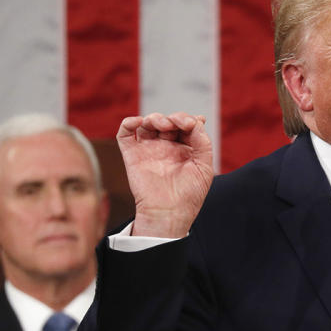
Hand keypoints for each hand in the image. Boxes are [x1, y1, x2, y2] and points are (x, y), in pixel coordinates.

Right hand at [116, 112, 214, 237]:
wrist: (169, 213)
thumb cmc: (189, 195)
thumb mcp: (204, 167)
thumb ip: (203, 142)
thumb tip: (196, 121)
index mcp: (184, 150)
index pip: (185, 126)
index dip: (189, 120)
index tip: (193, 123)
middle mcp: (166, 148)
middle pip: (167, 121)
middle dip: (174, 118)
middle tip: (178, 124)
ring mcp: (149, 150)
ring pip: (147, 123)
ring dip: (155, 118)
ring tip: (163, 126)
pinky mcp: (132, 155)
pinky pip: (125, 133)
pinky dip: (129, 122)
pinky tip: (140, 122)